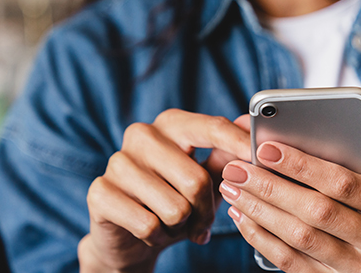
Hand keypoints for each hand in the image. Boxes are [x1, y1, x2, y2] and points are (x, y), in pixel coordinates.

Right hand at [79, 110, 250, 271]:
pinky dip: (158, 237)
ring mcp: (117, 161)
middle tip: (201, 222)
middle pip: (197, 179)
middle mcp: (142, 135)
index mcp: (171, 123)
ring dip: (181, 226)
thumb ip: (228, 154)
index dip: (239, 144)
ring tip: (173, 223)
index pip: (212, 128)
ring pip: (175, 207)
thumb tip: (251, 127)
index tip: (261, 157)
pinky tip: (151, 231)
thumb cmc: (174, 200)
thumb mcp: (206, 178)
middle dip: (206, 211)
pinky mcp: (100, 192)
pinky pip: (148, 224)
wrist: (129, 237)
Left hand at [219, 134, 360, 272]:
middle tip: (238, 168)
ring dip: (260, 211)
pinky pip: (289, 262)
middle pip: (317, 212)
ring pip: (299, 238)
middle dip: (271, 187)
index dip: (303, 166)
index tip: (267, 148)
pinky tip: (243, 216)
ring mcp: (357, 271)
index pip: (345, 183)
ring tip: (233, 188)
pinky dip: (261, 238)